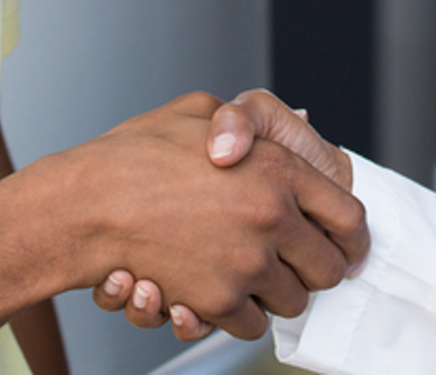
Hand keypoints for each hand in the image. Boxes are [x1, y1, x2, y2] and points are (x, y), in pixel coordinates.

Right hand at [93, 90, 359, 339]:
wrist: (84, 205)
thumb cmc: (134, 155)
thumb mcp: (197, 111)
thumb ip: (247, 124)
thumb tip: (281, 130)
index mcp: (278, 170)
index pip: (348, 216)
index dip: (352, 238)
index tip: (346, 247)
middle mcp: (272, 219)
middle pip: (328, 269)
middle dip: (314, 270)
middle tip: (295, 264)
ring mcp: (247, 264)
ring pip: (293, 302)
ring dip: (276, 292)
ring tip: (250, 273)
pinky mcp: (219, 301)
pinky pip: (253, 324)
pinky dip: (241, 314)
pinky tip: (221, 290)